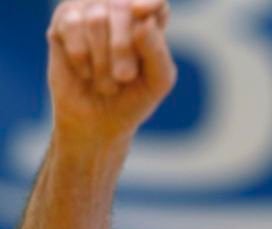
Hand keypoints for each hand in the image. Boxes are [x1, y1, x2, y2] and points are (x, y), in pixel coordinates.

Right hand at [47, 0, 175, 142]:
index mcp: (150, 22)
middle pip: (123, 6)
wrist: (98, 122)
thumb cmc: (134, 98)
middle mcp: (121, 10)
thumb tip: (142, 18)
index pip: (155, 1)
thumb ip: (157, 50)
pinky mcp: (63, 23)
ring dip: (102, 59)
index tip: (139, 12)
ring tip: (106, 82)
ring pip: (96, 17)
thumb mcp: (157, 80)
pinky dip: (80, 55)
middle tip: (125, 77)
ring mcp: (91, 13)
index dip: (149, 2)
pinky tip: (85, 72)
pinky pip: (71, 24)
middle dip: (123, 46)